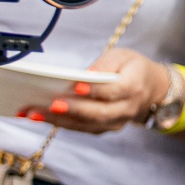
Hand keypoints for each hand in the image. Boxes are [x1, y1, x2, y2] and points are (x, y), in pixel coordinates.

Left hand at [27, 48, 169, 134]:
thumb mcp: (122, 56)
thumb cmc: (132, 68)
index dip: (95, 90)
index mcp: (135, 86)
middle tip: (49, 104)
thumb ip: (105, 64)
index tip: (75, 86)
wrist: (151, 88)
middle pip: (99, 113)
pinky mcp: (104, 128)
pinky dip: (60, 123)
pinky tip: (39, 116)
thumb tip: (85, 76)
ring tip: (33, 113)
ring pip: (87, 125)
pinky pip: (81, 128)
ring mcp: (116, 122)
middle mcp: (127, 108)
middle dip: (72, 110)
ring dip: (59, 121)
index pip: (115, 91)